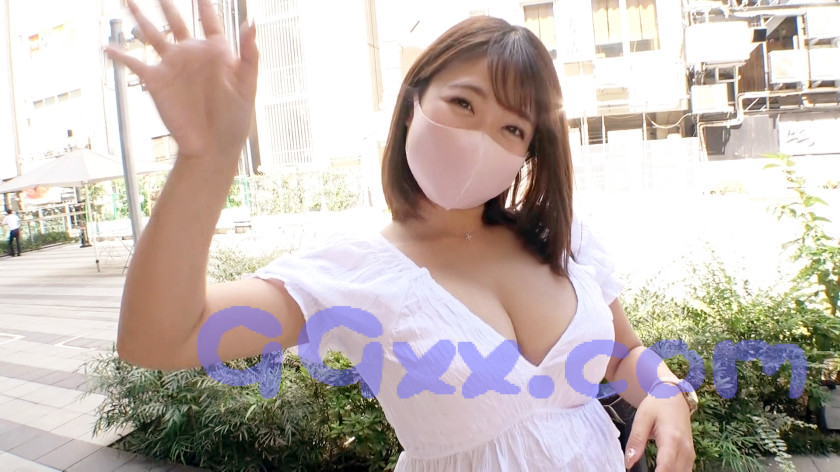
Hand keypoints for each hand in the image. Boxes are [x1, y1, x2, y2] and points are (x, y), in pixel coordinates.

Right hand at [104, 0, 258, 161]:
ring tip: (128, 0)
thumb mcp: (248, 84)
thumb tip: (252, 22)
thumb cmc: (235, 119)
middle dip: (167, 3)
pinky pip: (134, 63)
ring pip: (152, 34)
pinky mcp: (157, 81)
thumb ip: (249, 53)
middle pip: (176, 20)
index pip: (210, 21)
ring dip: (139, 17)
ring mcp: (172, 66)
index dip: (206, 5)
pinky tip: (107, 46)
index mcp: (216, 52)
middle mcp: (192, 55)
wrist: (212, 147)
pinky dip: (119, 54)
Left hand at [624, 387, 695, 470]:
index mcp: (672, 438)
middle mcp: (685, 448)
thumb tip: (628, 462)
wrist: (674, 395)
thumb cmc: (657, 404)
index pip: (666, 466)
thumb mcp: (642, 418)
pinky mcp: (690, 455)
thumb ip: (636, 441)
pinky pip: (685, 471)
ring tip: (653, 471)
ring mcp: (690, 453)